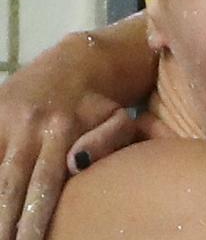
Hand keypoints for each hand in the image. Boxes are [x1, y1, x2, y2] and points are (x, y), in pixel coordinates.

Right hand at [0, 71, 136, 239]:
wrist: (74, 61)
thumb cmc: (100, 102)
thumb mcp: (118, 117)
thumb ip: (109, 141)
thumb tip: (78, 165)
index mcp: (62, 129)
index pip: (44, 183)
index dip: (33, 217)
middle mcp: (29, 125)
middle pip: (9, 184)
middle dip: (4, 220)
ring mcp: (5, 119)